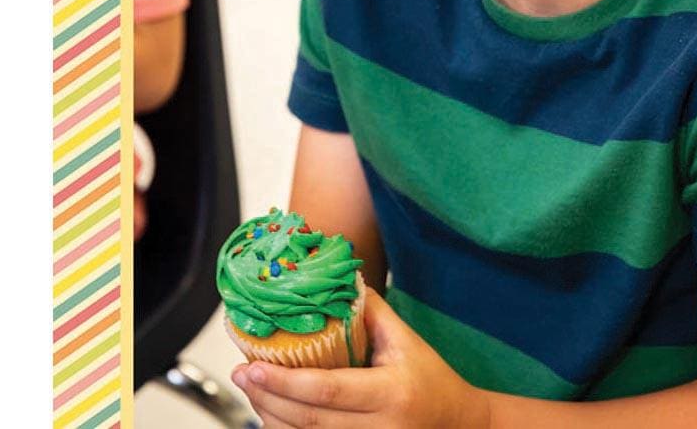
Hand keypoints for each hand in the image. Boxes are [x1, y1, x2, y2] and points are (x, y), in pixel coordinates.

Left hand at [231, 287, 492, 428]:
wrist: (456, 424)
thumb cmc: (432, 380)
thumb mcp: (408, 341)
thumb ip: (373, 313)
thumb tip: (342, 283)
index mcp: (389, 393)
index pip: (327, 390)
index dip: (285, 381)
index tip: (253, 365)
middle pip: (307, 420)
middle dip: (267, 397)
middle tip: (240, 374)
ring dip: (271, 416)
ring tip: (250, 390)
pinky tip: (271, 413)